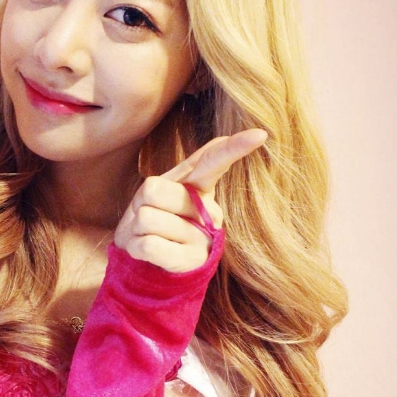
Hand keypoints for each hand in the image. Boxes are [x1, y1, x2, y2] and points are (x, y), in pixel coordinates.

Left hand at [114, 129, 267, 272]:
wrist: (145, 261)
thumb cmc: (154, 217)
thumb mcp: (160, 189)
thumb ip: (186, 167)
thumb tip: (222, 141)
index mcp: (202, 187)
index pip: (215, 161)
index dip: (235, 147)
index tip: (260, 134)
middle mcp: (209, 212)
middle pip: (153, 188)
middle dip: (138, 202)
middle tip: (147, 215)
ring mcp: (202, 239)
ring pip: (147, 218)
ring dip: (136, 228)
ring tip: (150, 234)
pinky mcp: (188, 262)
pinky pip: (148, 245)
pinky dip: (137, 247)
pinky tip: (148, 252)